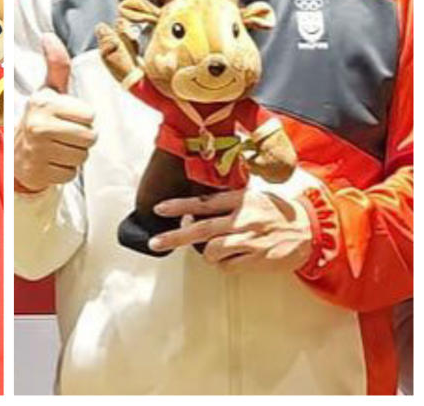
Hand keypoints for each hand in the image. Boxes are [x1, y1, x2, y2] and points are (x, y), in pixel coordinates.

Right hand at [14, 33, 95, 191]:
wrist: (15, 150)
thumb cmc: (40, 116)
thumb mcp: (49, 90)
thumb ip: (57, 64)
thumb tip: (48, 35)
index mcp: (44, 103)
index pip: (90, 115)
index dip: (83, 118)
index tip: (68, 117)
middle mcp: (39, 126)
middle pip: (90, 137)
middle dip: (83, 138)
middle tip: (65, 134)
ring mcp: (38, 151)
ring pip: (83, 157)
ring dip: (75, 154)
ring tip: (58, 146)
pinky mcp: (40, 172)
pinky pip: (72, 173)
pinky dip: (66, 169)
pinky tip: (53, 160)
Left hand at [149, 189, 313, 271]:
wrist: (310, 230)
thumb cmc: (276, 213)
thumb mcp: (252, 198)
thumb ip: (226, 203)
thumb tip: (194, 212)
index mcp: (240, 200)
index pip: (204, 202)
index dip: (180, 206)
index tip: (159, 209)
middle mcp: (243, 219)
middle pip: (201, 229)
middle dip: (174, 237)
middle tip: (155, 243)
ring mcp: (250, 241)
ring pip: (211, 251)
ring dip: (206, 253)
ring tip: (215, 251)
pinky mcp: (258, 259)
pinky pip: (228, 266)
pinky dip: (223, 264)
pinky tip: (233, 258)